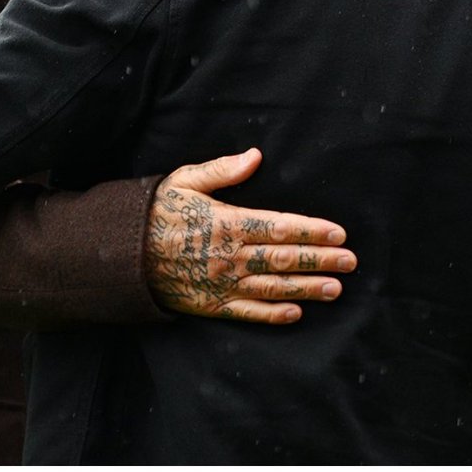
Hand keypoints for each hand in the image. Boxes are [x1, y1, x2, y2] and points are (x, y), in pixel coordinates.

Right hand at [145, 147, 355, 322]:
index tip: (339, 234)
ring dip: (308, 289)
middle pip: (285, 258)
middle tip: (351, 262)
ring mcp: (222, 283)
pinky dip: (274, 315)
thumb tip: (255, 156)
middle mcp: (230, 255)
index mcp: (228, 222)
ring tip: (335, 289)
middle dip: (322, 260)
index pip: (281, 226)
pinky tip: (296, 313)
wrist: (121, 253)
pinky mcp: (212, 305)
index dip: (313, 231)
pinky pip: (248, 313)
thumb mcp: (184, 181)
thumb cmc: (156, 212)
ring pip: (274, 288)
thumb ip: (222, 170)